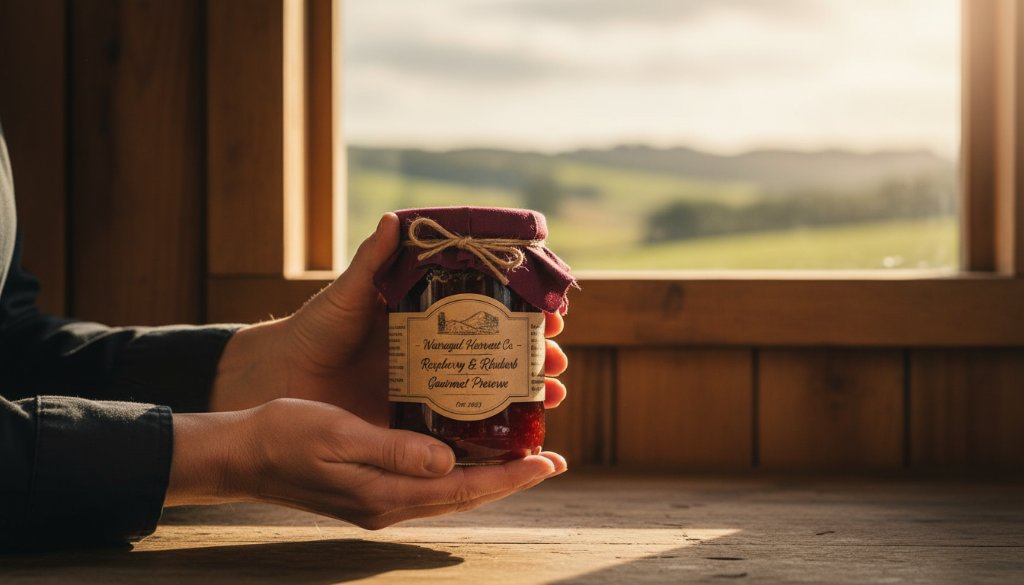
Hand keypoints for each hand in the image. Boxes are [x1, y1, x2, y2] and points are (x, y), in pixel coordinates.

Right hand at [167, 399, 566, 527]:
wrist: (242, 454)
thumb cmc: (284, 436)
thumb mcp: (338, 435)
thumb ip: (393, 450)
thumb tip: (448, 461)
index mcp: (386, 494)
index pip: (463, 488)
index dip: (509, 477)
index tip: (548, 462)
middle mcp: (390, 503)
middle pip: (465, 495)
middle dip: (510, 478)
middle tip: (550, 458)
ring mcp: (381, 499)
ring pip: (450, 491)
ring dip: (488, 475)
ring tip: (521, 454)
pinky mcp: (372, 487)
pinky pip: (429, 482)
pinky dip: (457, 469)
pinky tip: (467, 448)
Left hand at [209, 214, 568, 424]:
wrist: (279, 380)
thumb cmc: (314, 331)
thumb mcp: (347, 296)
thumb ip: (372, 263)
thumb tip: (394, 219)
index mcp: (427, 317)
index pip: (488, 310)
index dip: (523, 312)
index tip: (552, 314)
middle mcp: (436, 352)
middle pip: (500, 352)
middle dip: (536, 356)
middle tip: (556, 360)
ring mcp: (429, 388)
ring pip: (491, 390)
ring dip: (527, 392)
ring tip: (553, 395)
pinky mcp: (417, 424)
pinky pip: (463, 426)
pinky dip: (496, 431)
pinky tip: (523, 435)